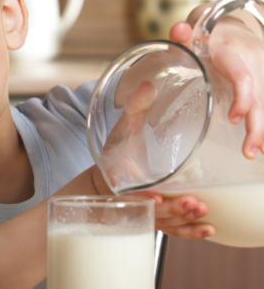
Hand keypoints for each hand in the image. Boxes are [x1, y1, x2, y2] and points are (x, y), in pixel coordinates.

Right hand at [101, 78, 214, 238]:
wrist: (108, 176)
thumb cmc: (116, 153)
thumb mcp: (123, 129)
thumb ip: (134, 108)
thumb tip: (148, 84)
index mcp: (121, 179)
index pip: (128, 191)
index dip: (141, 198)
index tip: (155, 198)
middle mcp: (134, 200)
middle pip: (153, 211)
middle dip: (173, 209)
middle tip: (192, 202)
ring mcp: (147, 211)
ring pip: (165, 223)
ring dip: (183, 220)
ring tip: (202, 211)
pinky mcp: (159, 216)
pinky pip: (173, 230)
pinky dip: (189, 232)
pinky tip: (208, 229)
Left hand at [170, 4, 263, 158]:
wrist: (231, 22)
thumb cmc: (206, 31)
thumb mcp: (193, 30)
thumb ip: (183, 35)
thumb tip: (178, 30)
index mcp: (231, 51)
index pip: (242, 77)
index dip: (243, 98)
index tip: (233, 118)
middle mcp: (252, 60)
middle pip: (260, 96)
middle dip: (257, 125)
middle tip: (249, 151)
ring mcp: (261, 68)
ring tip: (257, 152)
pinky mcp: (263, 76)